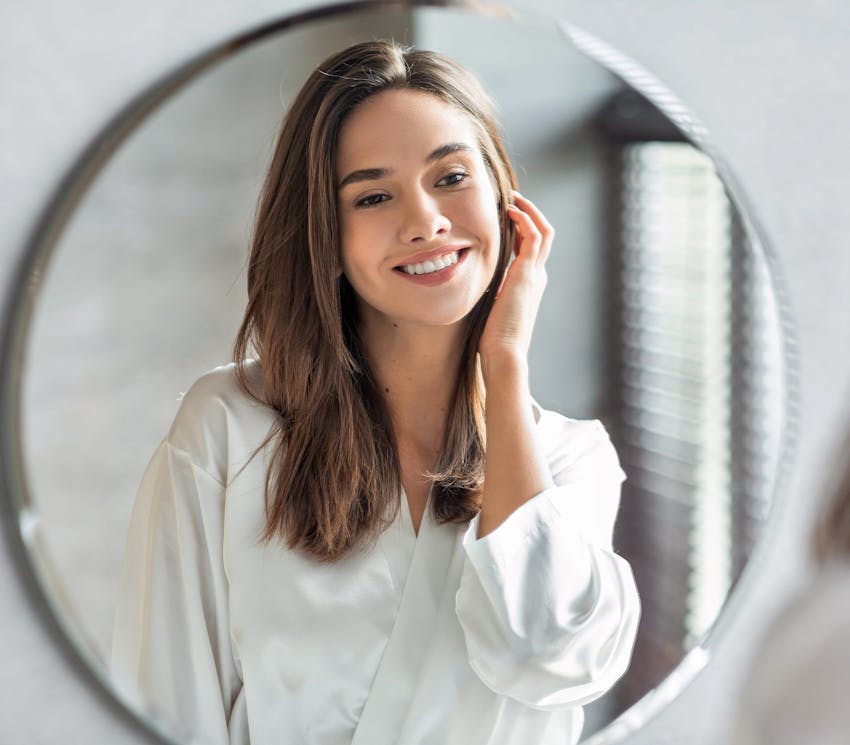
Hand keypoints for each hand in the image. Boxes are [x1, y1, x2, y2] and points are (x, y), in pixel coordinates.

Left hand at [479, 190, 552, 371]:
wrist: (504, 353)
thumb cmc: (493, 338)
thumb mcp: (490, 309)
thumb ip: (488, 294)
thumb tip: (472, 288)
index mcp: (528, 285)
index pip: (530, 249)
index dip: (520, 231)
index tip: (505, 218)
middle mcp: (536, 277)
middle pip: (543, 236)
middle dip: (529, 215)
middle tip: (512, 200)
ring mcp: (535, 274)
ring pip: (543, 231)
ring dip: (530, 211)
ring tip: (513, 199)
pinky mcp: (528, 273)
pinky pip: (534, 236)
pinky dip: (525, 219)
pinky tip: (511, 211)